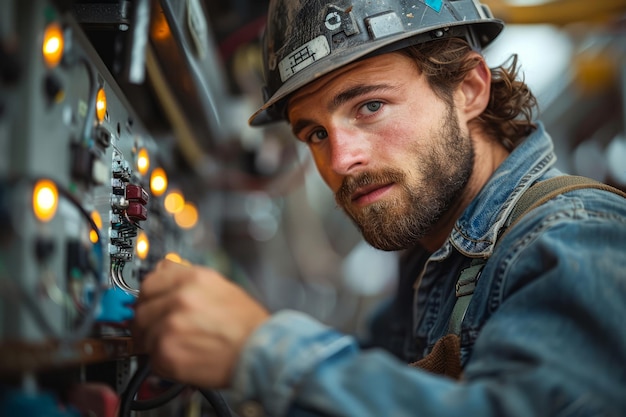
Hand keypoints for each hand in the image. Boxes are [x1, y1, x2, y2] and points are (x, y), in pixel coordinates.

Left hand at [133, 259, 269, 387]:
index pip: (150, 282)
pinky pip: (152, 357)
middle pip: (141, 309)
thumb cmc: (247, 323)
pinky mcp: (168, 353)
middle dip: (147, 322)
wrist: (260, 351)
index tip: (149, 304)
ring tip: (178, 346)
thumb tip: (164, 269)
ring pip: (143, 335)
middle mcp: (180, 298)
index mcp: (193, 278)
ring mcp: (171, 326)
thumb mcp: (221, 286)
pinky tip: (183, 357)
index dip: (148, 296)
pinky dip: (163, 362)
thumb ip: (187, 276)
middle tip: (158, 331)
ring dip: (154, 344)